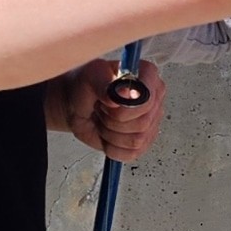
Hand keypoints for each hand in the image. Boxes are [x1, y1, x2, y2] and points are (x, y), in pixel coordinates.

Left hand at [47, 57, 165, 161]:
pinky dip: (112, 147)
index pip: (148, 100)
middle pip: (143, 123)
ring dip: (110, 133)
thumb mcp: (89, 77)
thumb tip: (124, 93)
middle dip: (113, 120)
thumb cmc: (85, 87)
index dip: (126, 106)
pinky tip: (107, 133)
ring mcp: (151, 122)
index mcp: (147, 76)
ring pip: (137, 140)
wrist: (76, 104)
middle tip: (102, 108)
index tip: (110, 101)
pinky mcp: (142, 142)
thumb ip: (105, 82)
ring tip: (104, 119)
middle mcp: (154, 98)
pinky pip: (131, 154)